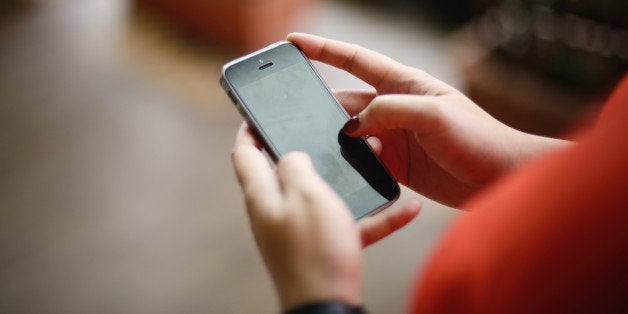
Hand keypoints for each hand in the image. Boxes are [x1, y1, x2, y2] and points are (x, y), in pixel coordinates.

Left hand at [232, 124, 419, 309]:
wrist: (327, 306)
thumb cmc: (313, 251)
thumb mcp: (305, 195)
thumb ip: (294, 165)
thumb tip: (290, 155)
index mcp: (264, 195)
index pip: (245, 153)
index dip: (249, 129)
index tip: (259, 113)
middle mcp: (278, 212)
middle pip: (289, 172)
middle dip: (311, 149)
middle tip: (333, 132)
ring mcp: (301, 231)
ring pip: (326, 196)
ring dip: (352, 180)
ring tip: (379, 161)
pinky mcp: (324, 248)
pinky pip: (351, 224)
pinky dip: (376, 217)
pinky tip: (407, 209)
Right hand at [289, 33, 568, 206]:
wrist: (500, 178)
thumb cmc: (479, 139)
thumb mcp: (435, 115)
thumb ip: (390, 111)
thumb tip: (352, 125)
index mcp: (404, 84)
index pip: (355, 60)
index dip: (323, 50)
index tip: (294, 43)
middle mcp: (394, 107)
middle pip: (345, 101)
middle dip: (318, 105)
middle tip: (289, 113)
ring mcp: (393, 136)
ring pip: (350, 133)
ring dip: (333, 139)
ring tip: (312, 147)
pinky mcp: (396, 163)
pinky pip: (362, 159)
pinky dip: (349, 163)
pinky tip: (338, 169)